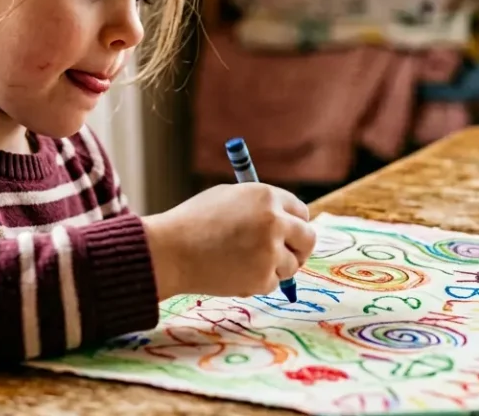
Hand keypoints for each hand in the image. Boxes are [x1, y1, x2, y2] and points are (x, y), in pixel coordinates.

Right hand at [143, 182, 316, 298]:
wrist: (170, 250)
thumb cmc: (193, 222)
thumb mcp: (229, 198)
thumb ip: (259, 207)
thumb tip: (285, 221)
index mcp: (266, 196)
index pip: (300, 210)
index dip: (296, 223)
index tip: (291, 233)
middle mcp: (274, 221)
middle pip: (308, 238)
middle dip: (299, 248)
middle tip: (287, 255)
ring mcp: (270, 251)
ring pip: (292, 265)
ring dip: (275, 267)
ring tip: (244, 263)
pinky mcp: (262, 277)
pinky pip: (272, 283)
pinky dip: (258, 282)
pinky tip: (233, 273)